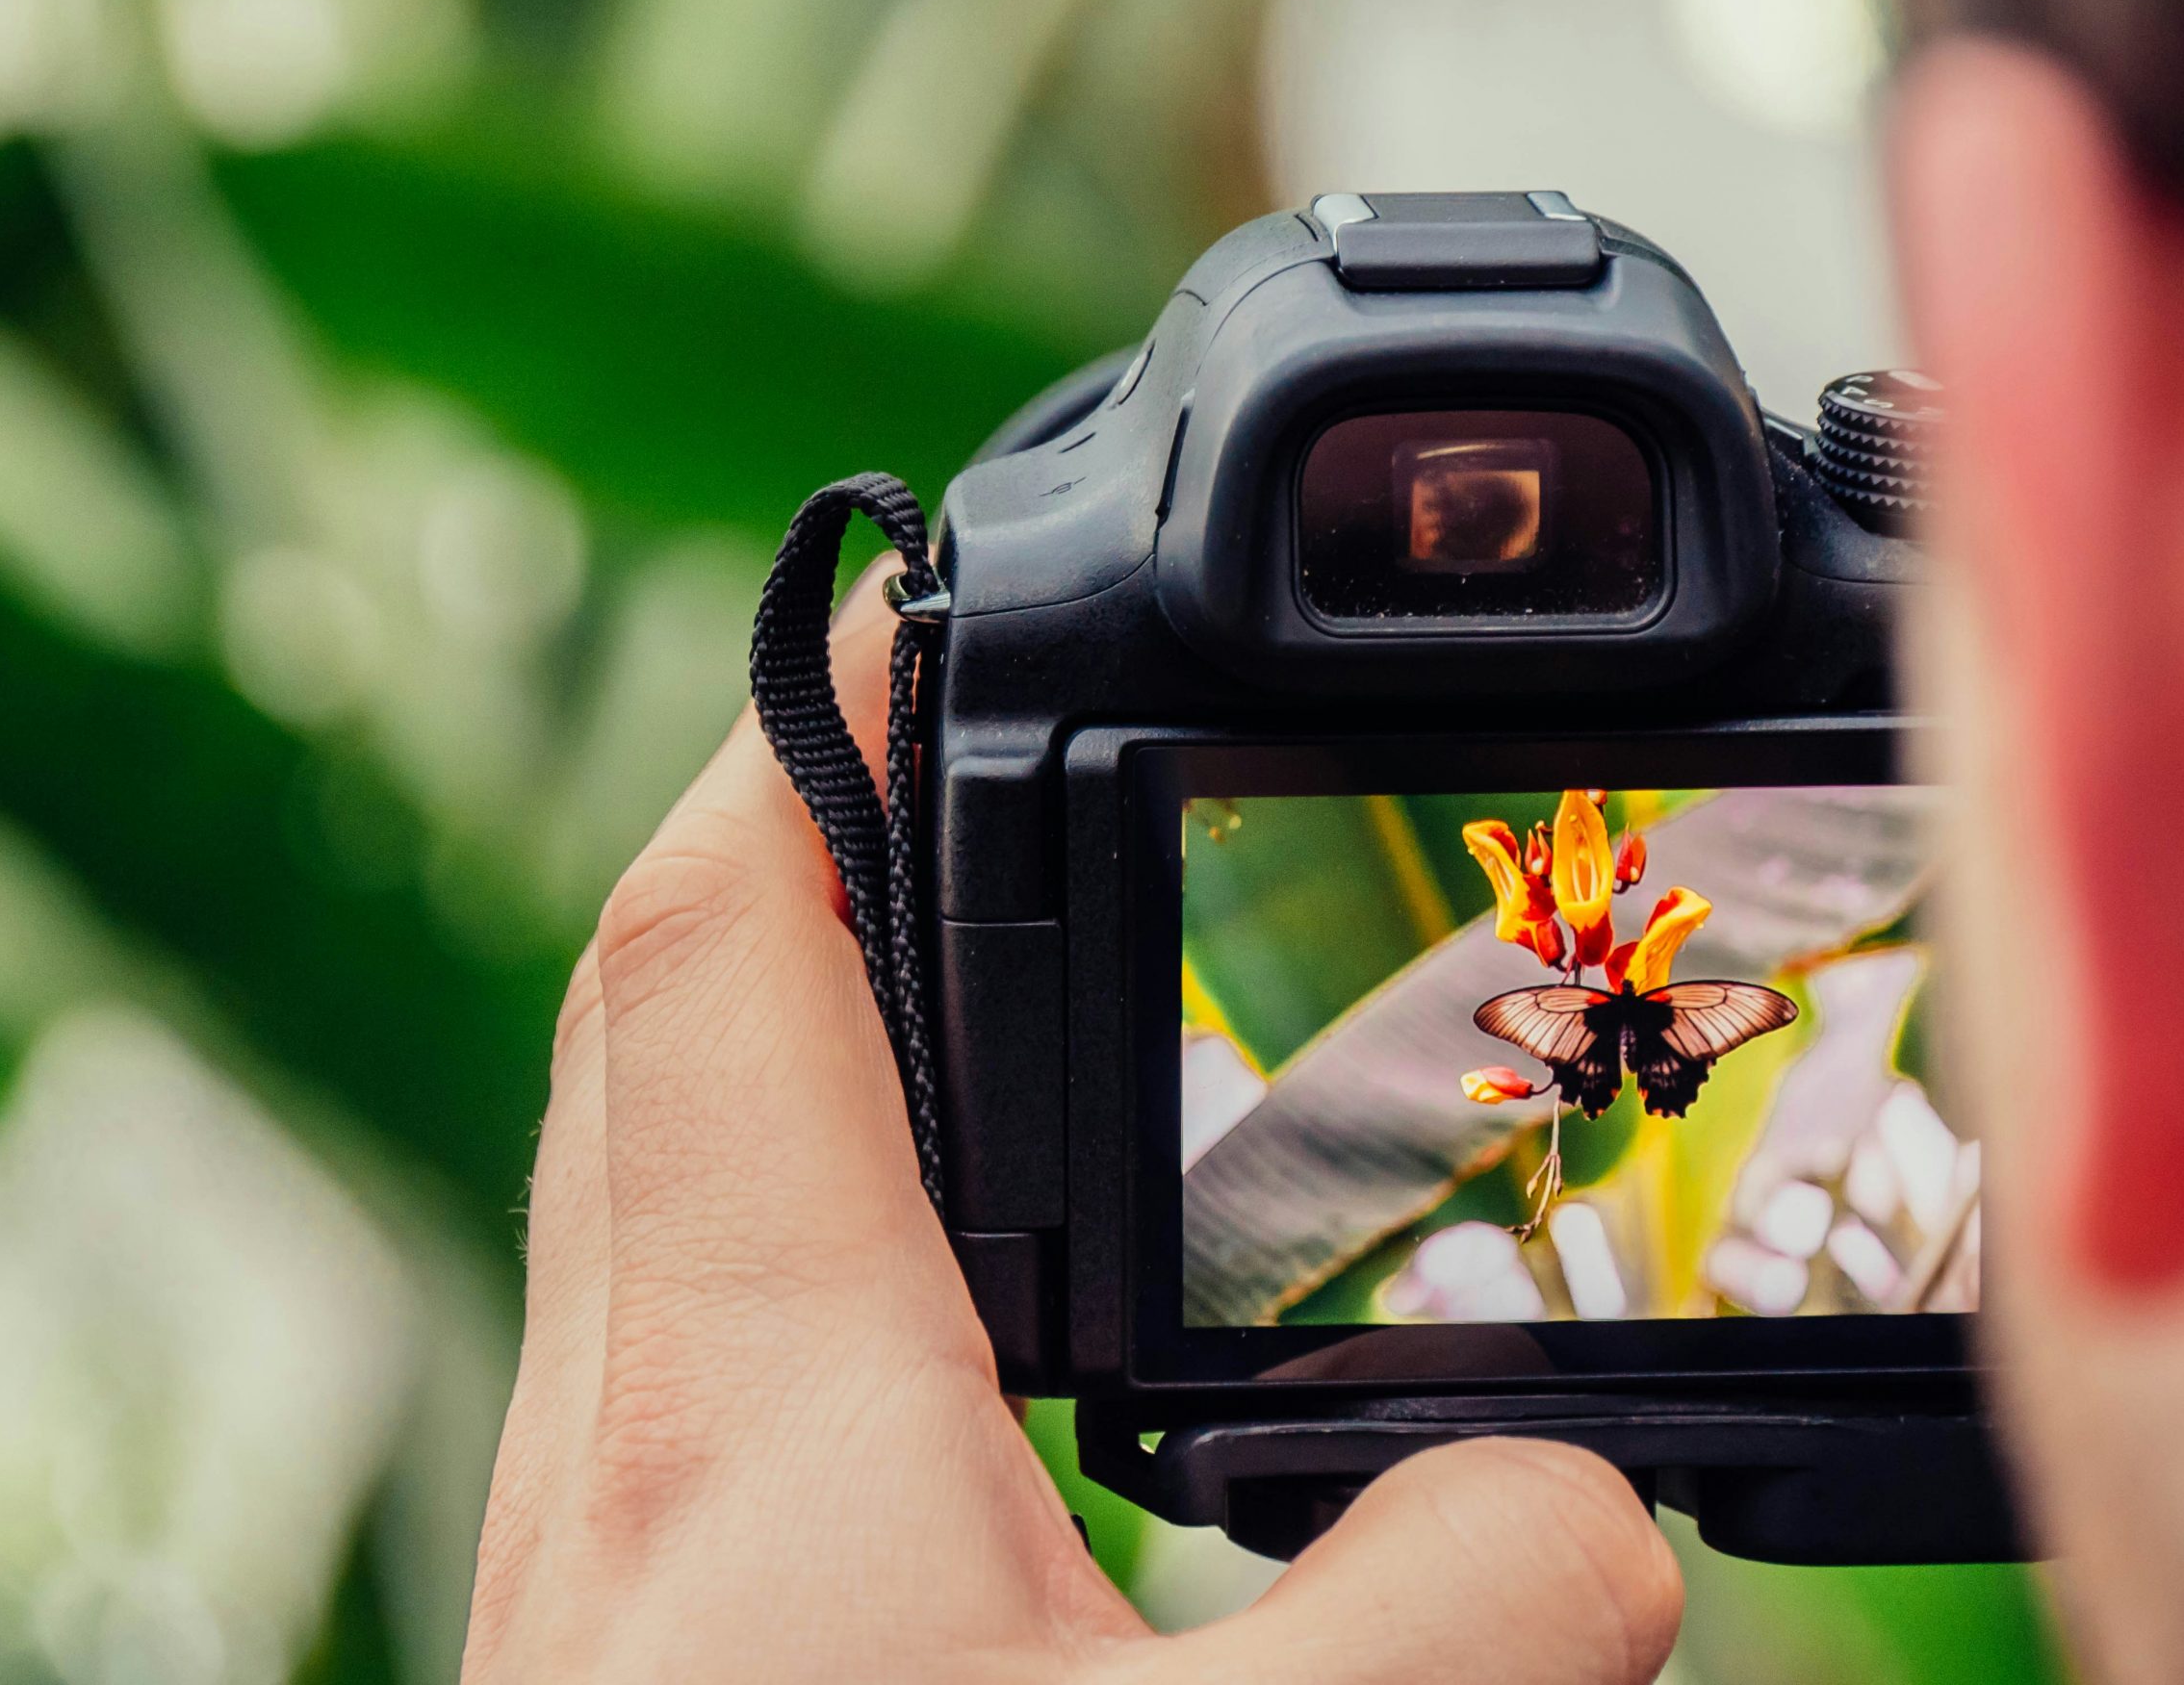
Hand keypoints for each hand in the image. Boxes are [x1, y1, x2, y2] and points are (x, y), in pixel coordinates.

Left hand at [460, 562, 1681, 1681]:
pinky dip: (795, 1240)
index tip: (915, 601)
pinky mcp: (626, 1636)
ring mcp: (592, 1536)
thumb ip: (1458, 1612)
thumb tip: (1591, 1509)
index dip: (814, 730)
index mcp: (753, 1399)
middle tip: (952, 771)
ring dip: (791, 1044)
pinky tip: (937, 1333)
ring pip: (649, 1179)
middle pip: (660, 1016)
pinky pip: (676, 1338)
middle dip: (800, 848)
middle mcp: (625, 1430)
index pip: (722, 940)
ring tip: (973, 1010)